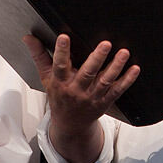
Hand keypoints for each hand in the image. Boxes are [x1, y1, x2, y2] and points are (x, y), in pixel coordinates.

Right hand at [24, 34, 138, 129]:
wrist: (69, 124)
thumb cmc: (58, 96)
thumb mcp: (46, 77)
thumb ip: (39, 56)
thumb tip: (28, 37)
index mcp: (61, 81)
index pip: (59, 65)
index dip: (61, 51)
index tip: (64, 37)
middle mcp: (77, 89)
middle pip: (87, 73)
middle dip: (96, 58)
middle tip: (105, 44)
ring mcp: (92, 96)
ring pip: (105, 81)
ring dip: (115, 67)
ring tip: (124, 52)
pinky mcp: (105, 101)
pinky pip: (117, 90)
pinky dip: (127, 80)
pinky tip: (134, 69)